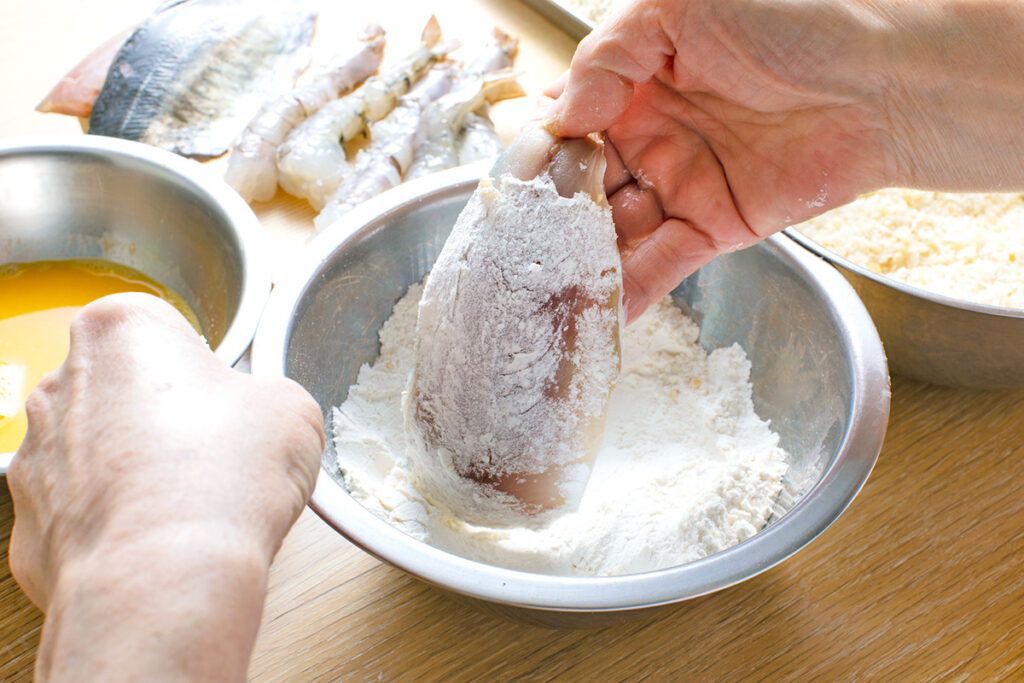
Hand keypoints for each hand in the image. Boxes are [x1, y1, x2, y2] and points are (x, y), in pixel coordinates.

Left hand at [7, 293, 323, 680]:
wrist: (166, 576)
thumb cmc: (218, 479)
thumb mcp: (291, 408)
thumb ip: (268, 395)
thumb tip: (263, 416)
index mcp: (120, 330)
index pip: (166, 330)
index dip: (207, 369)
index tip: (230, 402)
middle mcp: (61, 384)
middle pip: (126, 390)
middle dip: (168, 419)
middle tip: (218, 453)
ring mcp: (34, 458)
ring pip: (99, 454)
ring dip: (138, 471)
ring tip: (193, 505)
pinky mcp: (29, 528)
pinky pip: (84, 516)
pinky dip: (118, 527)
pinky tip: (160, 543)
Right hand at [546, 0, 1023, 319]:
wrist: (884, 79)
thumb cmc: (795, 18)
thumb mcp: (680, 6)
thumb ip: (610, 54)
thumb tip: (562, 115)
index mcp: (631, 81)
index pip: (562, 124)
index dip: (535, 154)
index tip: (512, 185)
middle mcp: (647, 135)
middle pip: (578, 187)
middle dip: (548, 220)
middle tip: (518, 252)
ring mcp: (678, 185)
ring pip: (612, 232)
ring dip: (580, 262)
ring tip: (544, 293)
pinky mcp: (712, 229)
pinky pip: (659, 264)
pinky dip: (629, 290)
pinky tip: (596, 313)